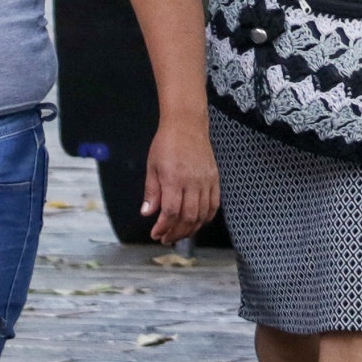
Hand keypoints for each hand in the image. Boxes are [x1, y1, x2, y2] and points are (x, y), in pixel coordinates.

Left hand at [142, 116, 221, 245]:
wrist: (187, 124)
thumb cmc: (167, 143)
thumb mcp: (152, 166)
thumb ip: (151, 192)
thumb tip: (147, 213)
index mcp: (174, 178)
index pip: (171, 212)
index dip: (163, 227)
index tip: (156, 234)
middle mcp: (192, 182)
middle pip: (188, 217)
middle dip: (176, 233)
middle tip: (166, 238)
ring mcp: (206, 181)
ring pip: (202, 214)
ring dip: (191, 229)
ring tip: (180, 233)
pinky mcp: (214, 179)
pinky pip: (214, 204)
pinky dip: (206, 217)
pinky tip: (197, 222)